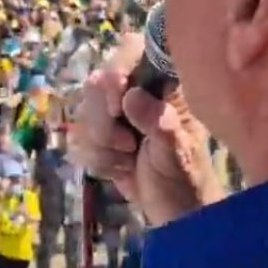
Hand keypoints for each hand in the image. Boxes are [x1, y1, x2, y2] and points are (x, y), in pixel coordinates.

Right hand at [71, 33, 221, 226]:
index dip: (116, 69)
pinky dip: (98, 160)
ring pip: (84, 113)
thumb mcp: (178, 153)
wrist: (177, 217)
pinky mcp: (102, 139)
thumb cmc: (187, 181)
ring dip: (102, 144)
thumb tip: (132, 97)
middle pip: (97, 83)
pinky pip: (80, 140)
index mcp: (164, 85)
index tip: (117, 103)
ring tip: (128, 160)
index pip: (131, 50)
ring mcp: (117, 116)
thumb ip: (158, 124)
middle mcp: (137, 92)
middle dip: (104, 121)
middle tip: (128, 144)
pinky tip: (120, 170)